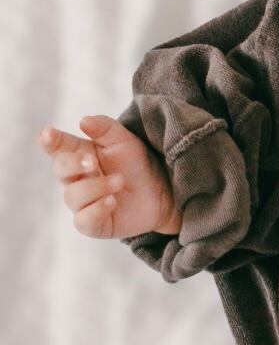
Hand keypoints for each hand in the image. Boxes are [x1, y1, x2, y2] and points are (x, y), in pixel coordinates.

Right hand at [37, 114, 181, 239]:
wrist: (163, 193)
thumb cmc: (138, 164)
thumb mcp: (126, 141)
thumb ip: (106, 129)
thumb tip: (84, 121)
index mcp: (78, 154)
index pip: (57, 147)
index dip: (49, 141)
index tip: (48, 134)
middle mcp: (76, 179)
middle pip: (60, 170)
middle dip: (73, 164)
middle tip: (91, 162)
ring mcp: (83, 203)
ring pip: (73, 196)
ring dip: (96, 187)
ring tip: (120, 181)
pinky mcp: (94, 223)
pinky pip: (83, 221)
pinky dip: (96, 210)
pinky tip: (111, 202)